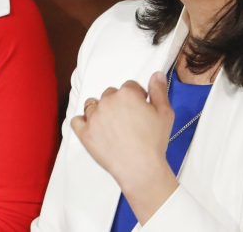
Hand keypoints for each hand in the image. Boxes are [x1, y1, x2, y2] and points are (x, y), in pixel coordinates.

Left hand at [71, 72, 177, 222]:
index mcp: (127, 94)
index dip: (137, 97)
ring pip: (92, 105)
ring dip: (99, 111)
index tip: (140, 110)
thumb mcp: (165, 113)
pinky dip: (83, 123)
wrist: (140, 168)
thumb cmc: (154, 142)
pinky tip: (92, 129)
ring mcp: (93, 117)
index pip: (129, 87)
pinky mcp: (84, 132)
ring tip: (111, 126)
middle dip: (118, 104)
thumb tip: (156, 74)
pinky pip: (77, 121)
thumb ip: (159, 91)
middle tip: (127, 121)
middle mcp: (107, 101)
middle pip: (110, 94)